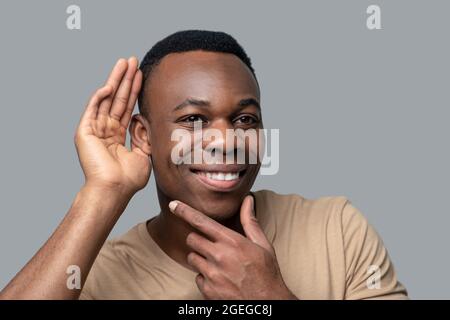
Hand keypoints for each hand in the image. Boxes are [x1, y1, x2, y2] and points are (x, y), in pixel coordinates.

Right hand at [75, 57, 150, 194]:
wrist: (115, 189)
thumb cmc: (129, 179)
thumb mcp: (144, 154)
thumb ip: (143, 136)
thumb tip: (143, 120)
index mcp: (117, 137)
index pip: (126, 108)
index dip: (134, 91)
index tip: (141, 75)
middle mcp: (105, 131)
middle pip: (117, 100)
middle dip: (125, 80)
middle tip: (132, 61)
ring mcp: (94, 131)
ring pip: (106, 100)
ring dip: (115, 81)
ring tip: (124, 63)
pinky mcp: (84, 132)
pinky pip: (92, 110)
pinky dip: (100, 97)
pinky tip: (109, 84)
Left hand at [169, 196, 297, 299]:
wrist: (268, 302)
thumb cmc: (266, 274)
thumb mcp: (263, 245)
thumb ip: (250, 221)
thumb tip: (247, 200)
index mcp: (232, 242)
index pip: (201, 221)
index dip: (184, 211)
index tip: (173, 205)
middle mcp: (219, 256)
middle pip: (192, 239)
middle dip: (199, 240)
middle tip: (213, 247)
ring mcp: (212, 274)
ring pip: (192, 258)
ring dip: (201, 258)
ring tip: (220, 264)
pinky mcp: (208, 290)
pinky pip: (197, 277)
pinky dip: (205, 277)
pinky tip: (220, 279)